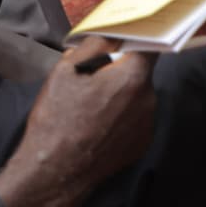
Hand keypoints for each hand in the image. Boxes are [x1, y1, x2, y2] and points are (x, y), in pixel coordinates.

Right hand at [0, 37, 159, 206]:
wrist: (56, 171)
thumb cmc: (58, 119)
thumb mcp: (66, 69)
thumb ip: (96, 44)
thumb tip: (112, 35)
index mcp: (133, 76)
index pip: (149, 43)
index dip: (135, 39)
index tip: (124, 41)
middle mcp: (149, 99)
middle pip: (141, 72)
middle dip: (122, 71)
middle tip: (94, 80)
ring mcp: (148, 124)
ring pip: (138, 96)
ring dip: (122, 95)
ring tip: (92, 108)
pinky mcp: (142, 143)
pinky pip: (136, 118)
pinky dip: (122, 117)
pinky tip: (99, 125)